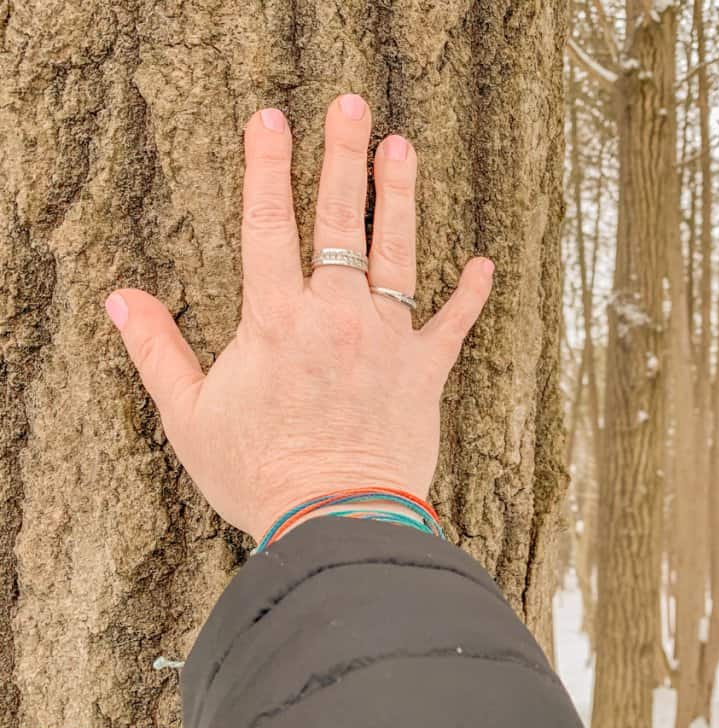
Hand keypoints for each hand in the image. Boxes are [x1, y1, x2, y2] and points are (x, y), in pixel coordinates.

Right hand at [104, 95, 492, 538]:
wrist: (335, 520)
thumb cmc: (259, 474)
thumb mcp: (189, 416)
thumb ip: (158, 352)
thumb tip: (122, 300)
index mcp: (275, 320)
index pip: (267, 225)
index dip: (266, 167)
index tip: (270, 119)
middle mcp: (335, 316)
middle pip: (339, 221)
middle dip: (342, 156)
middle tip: (352, 104)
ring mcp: (386, 340)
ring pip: (398, 254)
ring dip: (400, 198)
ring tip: (403, 148)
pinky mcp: (424, 372)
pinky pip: (452, 324)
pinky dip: (469, 295)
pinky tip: (484, 264)